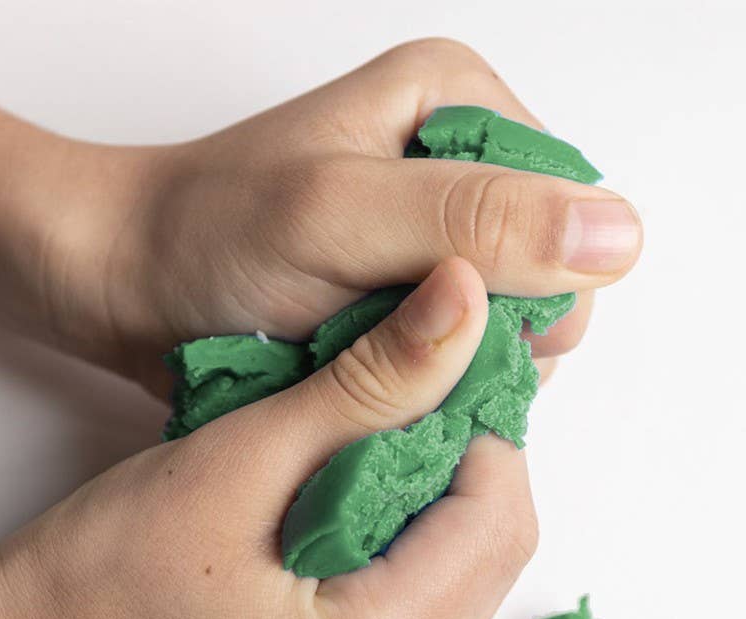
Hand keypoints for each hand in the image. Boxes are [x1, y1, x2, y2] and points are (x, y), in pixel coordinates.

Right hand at [0, 257, 536, 618]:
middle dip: (462, 468)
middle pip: (491, 563)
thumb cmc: (97, 573)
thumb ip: (366, 387)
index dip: (481, 429)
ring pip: (462, 590)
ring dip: (435, 508)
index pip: (496, 524)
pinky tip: (350, 507)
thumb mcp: (236, 461)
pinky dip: (406, 552)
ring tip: (364, 450)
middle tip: (398, 399)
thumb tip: (466, 308)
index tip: (436, 364)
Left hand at [46, 38, 641, 394]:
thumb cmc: (208, 236)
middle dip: (481, 337)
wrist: (127, 282)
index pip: (573, 219)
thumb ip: (477, 220)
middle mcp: (460, 170)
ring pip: (504, 333)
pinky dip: (423, 385)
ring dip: (450, 369)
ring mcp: (434, 241)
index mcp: (463, 106)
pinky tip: (373, 384)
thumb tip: (619, 236)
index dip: (524, 291)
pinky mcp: (406, 296)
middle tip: (392, 350)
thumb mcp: (339, 214)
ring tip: (371, 366)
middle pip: (545, 282)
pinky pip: (457, 358)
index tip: (435, 322)